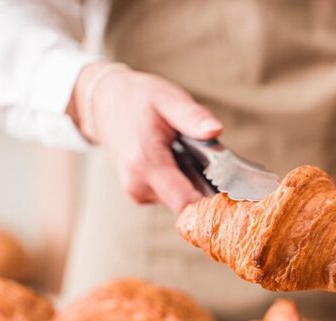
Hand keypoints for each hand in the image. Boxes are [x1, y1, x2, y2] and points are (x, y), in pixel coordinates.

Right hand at [68, 62, 221, 212]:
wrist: (105, 103)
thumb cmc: (138, 99)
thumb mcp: (168, 99)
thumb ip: (192, 117)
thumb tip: (216, 129)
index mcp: (146, 163)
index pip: (187, 203)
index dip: (212, 202)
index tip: (230, 190)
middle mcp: (138, 184)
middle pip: (187, 206)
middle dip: (205, 189)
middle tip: (209, 161)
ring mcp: (137, 193)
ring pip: (180, 202)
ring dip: (192, 183)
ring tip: (187, 155)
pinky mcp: (139, 194)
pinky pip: (170, 196)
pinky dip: (180, 182)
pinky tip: (176, 161)